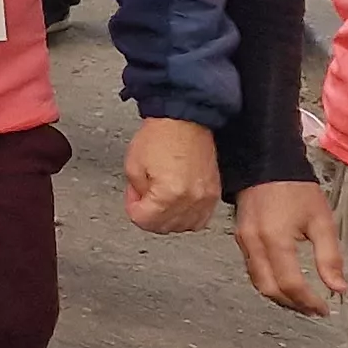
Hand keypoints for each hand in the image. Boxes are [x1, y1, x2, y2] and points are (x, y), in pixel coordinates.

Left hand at [124, 117, 219, 233]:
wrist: (184, 120)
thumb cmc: (160, 136)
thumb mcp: (133, 166)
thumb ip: (136, 194)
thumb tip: (142, 206)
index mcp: (169, 194)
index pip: (144, 220)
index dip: (132, 208)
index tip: (132, 197)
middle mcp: (191, 199)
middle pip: (164, 227)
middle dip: (148, 215)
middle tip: (143, 197)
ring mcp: (206, 198)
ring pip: (184, 226)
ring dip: (168, 219)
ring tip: (159, 200)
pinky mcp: (214, 193)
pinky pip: (201, 218)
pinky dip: (187, 217)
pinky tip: (177, 205)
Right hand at [233, 180, 346, 316]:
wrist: (266, 164)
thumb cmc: (296, 189)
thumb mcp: (322, 221)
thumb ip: (330, 257)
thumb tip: (339, 288)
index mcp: (276, 240)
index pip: (290, 284)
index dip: (308, 301)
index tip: (324, 308)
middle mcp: (254, 244)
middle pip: (270, 289)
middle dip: (293, 304)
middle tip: (313, 309)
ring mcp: (244, 242)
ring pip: (258, 282)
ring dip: (280, 296)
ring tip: (302, 300)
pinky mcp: (241, 238)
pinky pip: (252, 270)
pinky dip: (269, 282)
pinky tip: (285, 282)